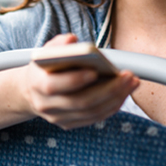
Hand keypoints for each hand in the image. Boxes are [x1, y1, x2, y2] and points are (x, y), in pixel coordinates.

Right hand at [20, 34, 139, 129]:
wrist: (33, 90)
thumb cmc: (46, 66)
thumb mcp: (47, 51)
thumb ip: (59, 45)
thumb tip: (72, 40)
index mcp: (38, 84)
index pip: (55, 86)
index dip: (76, 79)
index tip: (96, 70)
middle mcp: (47, 105)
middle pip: (81, 102)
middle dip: (108, 89)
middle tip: (128, 76)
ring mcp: (58, 118)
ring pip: (92, 112)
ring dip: (116, 98)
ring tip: (132, 82)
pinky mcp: (70, 124)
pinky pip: (95, 118)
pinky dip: (112, 106)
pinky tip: (125, 92)